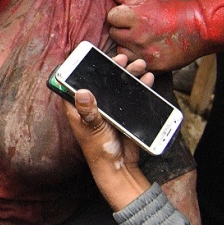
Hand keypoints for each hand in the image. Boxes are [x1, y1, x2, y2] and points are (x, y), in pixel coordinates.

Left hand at [63, 55, 153, 210]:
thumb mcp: (93, 129)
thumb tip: (82, 92)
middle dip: (113, 67)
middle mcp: (92, 104)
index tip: (94, 56)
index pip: (76, 81)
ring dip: (128, 74)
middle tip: (124, 58)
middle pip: (101, 80)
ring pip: (117, 85)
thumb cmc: (99, 150)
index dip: (83, 67)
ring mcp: (108, 108)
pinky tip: (147, 78)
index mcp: (77, 107)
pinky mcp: (123, 113)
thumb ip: (89, 112)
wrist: (119, 167)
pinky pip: (131, 95)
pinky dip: (139, 86)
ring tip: (139, 65)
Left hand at [108, 0, 208, 70]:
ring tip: (139, 41)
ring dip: (126, 46)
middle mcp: (139, 36)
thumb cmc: (174, 11)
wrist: (199, 28)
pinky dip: (136, 58)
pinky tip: (145, 50)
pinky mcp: (152, 65)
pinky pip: (133, 64)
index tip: (127, 17)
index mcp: (137, 16)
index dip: (118, 15)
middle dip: (121, 30)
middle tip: (134, 28)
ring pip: (121, 51)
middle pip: (114, 34)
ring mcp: (145, 53)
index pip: (111, 17)